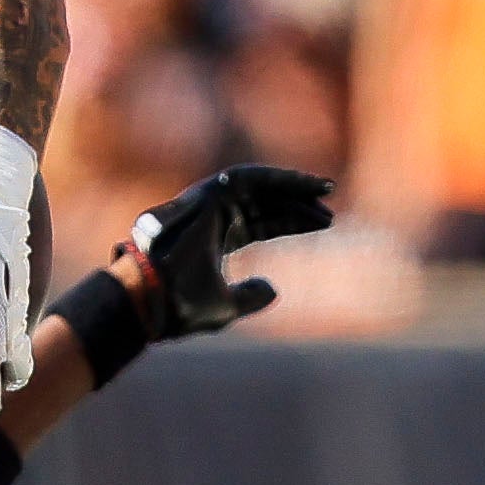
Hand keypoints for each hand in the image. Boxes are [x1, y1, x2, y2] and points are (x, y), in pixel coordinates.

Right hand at [132, 164, 334, 337]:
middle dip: (299, 204)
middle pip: (266, 203)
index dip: (293, 222)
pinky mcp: (210, 193)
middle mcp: (214, 216)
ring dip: (295, 186)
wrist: (154, 297)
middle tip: (330, 208)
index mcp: (216, 238)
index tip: (325, 222)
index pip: (261, 224)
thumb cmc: (184, 305)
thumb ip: (251, 297)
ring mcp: (210, 202)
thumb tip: (274, 289)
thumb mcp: (227, 306)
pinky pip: (253, 178)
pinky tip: (308, 186)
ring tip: (326, 191)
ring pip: (262, 186)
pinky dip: (281, 179)